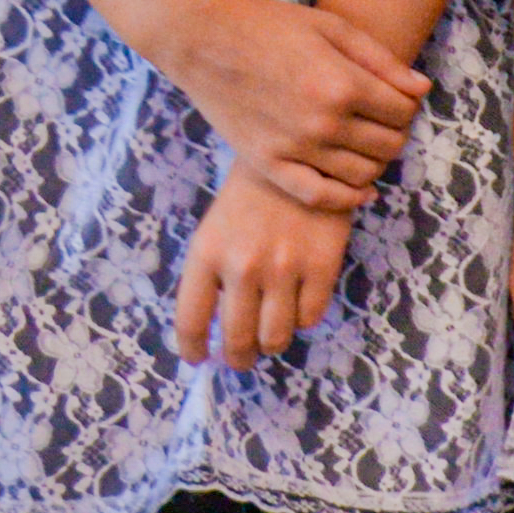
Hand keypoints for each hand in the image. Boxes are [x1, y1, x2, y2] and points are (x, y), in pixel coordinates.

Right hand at [165, 0, 430, 210]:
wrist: (203, 40)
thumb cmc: (268, 25)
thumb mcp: (331, 27)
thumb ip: (381, 60)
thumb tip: (422, 90)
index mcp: (342, 83)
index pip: (403, 112)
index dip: (408, 107)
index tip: (397, 100)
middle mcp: (323, 122)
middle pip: (389, 145)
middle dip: (396, 133)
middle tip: (383, 122)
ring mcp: (295, 147)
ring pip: (363, 174)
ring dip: (377, 163)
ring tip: (368, 146)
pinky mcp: (268, 164)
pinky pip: (320, 196)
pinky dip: (348, 199)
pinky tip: (361, 192)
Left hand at [174, 164, 355, 368]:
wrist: (302, 153)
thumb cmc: (250, 195)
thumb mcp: (215, 229)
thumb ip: (212, 276)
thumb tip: (215, 331)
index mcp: (206, 254)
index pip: (191, 321)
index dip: (193, 350)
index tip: (198, 358)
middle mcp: (242, 266)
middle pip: (237, 340)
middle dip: (238, 358)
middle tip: (242, 358)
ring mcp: (284, 268)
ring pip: (276, 338)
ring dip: (272, 343)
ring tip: (271, 334)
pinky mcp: (322, 266)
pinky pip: (311, 318)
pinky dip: (303, 318)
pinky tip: (299, 301)